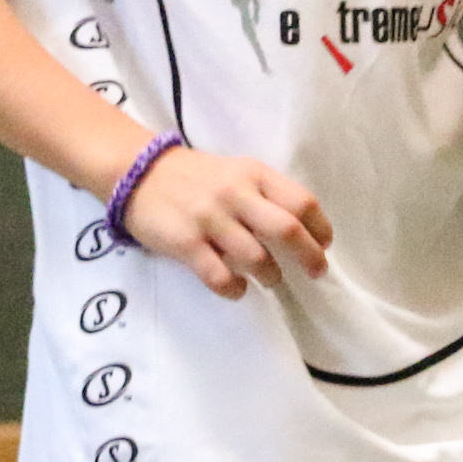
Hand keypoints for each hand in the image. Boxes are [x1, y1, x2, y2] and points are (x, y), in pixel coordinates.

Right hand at [124, 146, 331, 297]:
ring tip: (270, 279)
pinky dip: (235, 289)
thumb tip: (301, 230)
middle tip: (316, 272)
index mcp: (253, 174)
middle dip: (310, 256)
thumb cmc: (196, 177)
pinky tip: (238, 289)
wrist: (138, 172)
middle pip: (287, 230)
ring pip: (257, 258)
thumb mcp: (236, 172)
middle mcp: (236, 194)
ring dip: (271, 276)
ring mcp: (210, 219)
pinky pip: (219, 276)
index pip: (302, 201)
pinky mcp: (186, 242)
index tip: (324, 244)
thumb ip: (265, 194)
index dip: (320, 228)